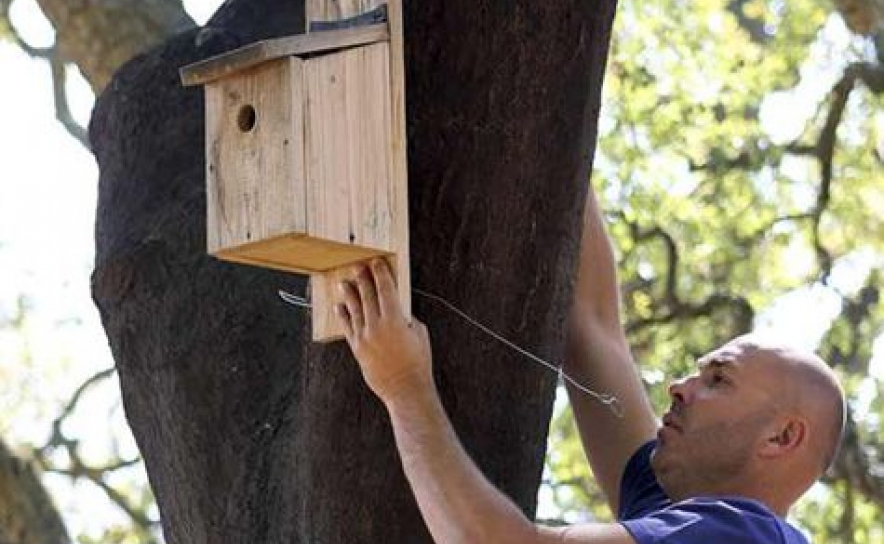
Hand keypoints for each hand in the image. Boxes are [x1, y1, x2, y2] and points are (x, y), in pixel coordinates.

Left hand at [336, 259, 432, 403]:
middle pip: (367, 296)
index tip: (376, 263)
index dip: (380, 274)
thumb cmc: (418, 362)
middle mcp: (377, 326)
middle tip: (358, 267)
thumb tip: (397, 309)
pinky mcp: (357, 348)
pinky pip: (347, 327)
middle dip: (363, 279)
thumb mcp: (420, 333)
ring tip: (345, 283)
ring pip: (354, 309)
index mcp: (396, 319)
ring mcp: (365, 337)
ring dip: (350, 294)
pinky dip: (343, 315)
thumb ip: (407, 317)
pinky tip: (339, 306)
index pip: (386, 289)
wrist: (405, 388)